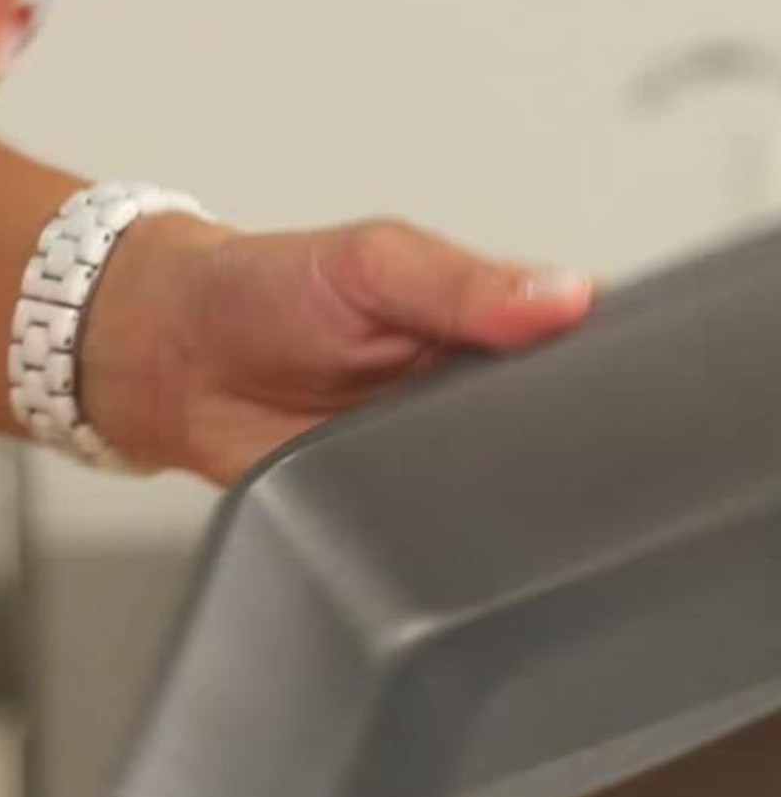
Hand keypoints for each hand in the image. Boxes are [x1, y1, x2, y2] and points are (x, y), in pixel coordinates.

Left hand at [84, 216, 594, 483]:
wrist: (175, 363)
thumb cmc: (260, 292)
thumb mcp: (371, 263)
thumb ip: (464, 283)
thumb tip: (567, 294)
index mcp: (481, 324)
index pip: (573, 353)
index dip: (600, 372)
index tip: (623, 386)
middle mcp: (464, 394)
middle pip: (544, 434)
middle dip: (550, 447)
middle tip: (538, 443)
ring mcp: (427, 456)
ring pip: (495, 494)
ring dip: (495, 495)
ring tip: (475, 479)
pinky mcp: (385, 507)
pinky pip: (431, 533)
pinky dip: (439, 533)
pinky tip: (437, 519)